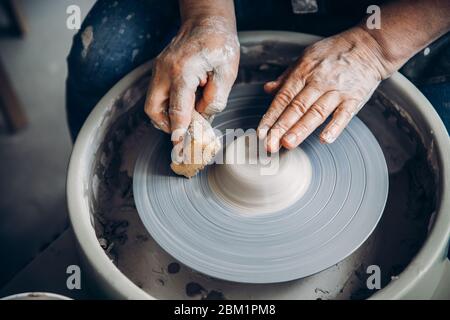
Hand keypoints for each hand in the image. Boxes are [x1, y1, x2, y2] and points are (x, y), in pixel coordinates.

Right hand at [144, 16, 239, 141]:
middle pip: (153, 110)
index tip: (180, 148)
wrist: (207, 21)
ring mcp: (159, 69)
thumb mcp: (227, 73)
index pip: (177, 110)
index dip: (179, 132)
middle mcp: (165, 71)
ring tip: (187, 117)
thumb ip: (216, 99)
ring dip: (166, 116)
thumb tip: (204, 118)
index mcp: (183, 72)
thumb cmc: (219, 44)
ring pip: (152, 103)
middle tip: (184, 131)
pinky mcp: (160, 69)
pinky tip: (185, 103)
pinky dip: (167, 104)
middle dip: (167, 126)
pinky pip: (157, 94)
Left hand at [257, 27, 392, 151]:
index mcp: (304, 71)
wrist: (370, 45)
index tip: (261, 132)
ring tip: (287, 143)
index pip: (283, 97)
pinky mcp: (355, 98)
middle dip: (281, 127)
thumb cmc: (335, 52)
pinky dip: (335, 127)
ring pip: (316, 112)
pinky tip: (324, 139)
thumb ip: (287, 76)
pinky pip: (344, 114)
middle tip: (269, 144)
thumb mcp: (307, 57)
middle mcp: (318, 81)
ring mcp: (337, 91)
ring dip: (301, 129)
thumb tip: (268, 89)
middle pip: (296, 107)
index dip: (270, 116)